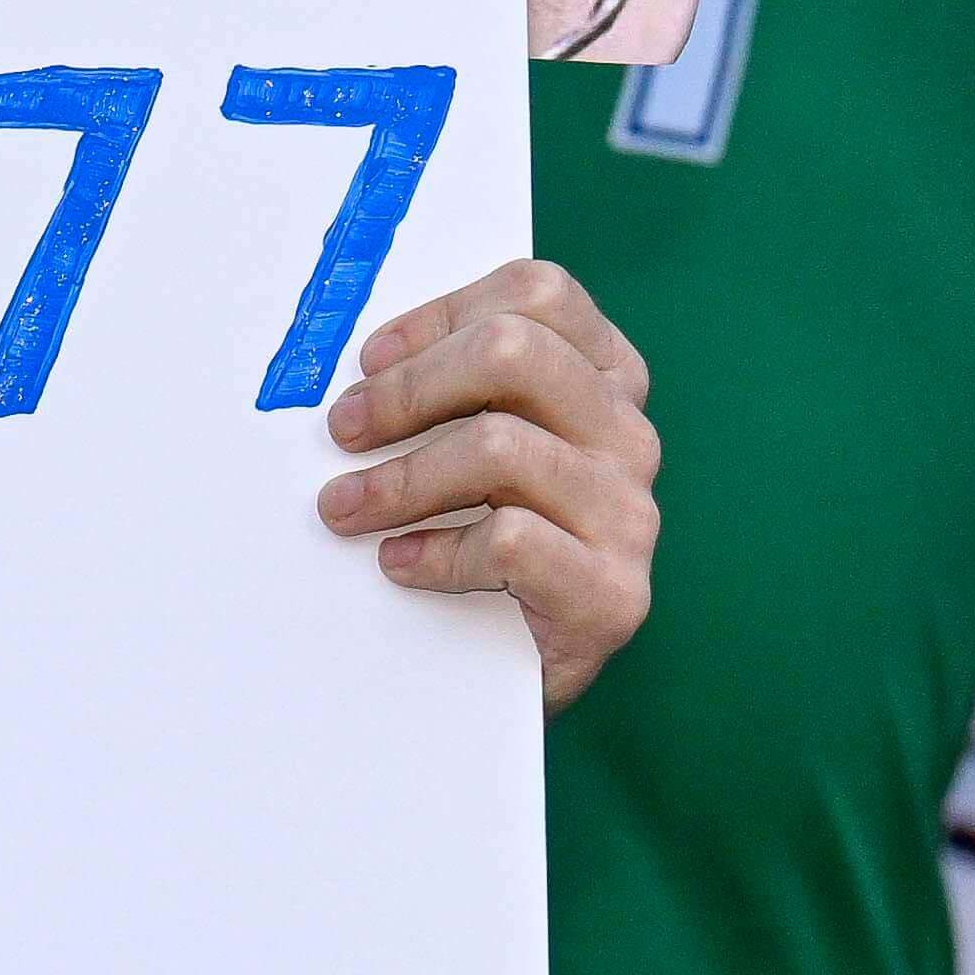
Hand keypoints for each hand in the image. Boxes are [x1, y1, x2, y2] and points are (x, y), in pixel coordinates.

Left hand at [315, 254, 661, 709]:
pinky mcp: (611, 594)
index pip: (539, 295)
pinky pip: (507, 542)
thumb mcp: (480, 451)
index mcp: (609, 380)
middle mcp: (628, 437)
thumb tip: (360, 371)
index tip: (370, 359)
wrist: (521, 678)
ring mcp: (629, 514)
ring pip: (500, 446)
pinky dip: (434, 551)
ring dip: (400, 477)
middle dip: (409, 387)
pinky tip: (400, 564)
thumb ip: (452, 394)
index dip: (442, 314)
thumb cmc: (490, 550)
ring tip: (346, 507)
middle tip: (345, 429)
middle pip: (515, 351)